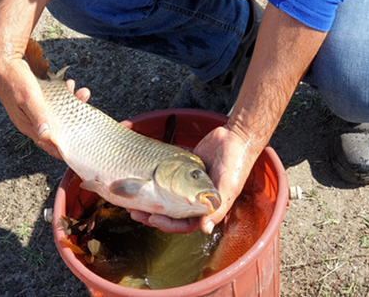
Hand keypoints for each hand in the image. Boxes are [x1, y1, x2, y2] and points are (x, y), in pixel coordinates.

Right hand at [0, 0, 90, 158]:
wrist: (1, 57)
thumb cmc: (13, 78)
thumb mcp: (28, 97)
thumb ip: (38, 116)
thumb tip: (47, 136)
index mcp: (26, 124)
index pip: (48, 144)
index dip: (63, 148)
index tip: (80, 148)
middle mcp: (29, 119)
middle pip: (56, 127)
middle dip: (73, 120)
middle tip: (86, 108)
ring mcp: (32, 109)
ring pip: (56, 112)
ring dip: (69, 104)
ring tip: (80, 92)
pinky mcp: (34, 98)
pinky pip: (52, 101)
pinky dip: (62, 95)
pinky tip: (68, 85)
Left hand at [129, 125, 254, 233]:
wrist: (236, 138)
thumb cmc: (236, 165)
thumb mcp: (228, 188)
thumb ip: (217, 209)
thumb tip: (205, 229)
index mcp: (206, 208)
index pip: (183, 224)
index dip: (167, 224)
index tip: (152, 218)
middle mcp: (195, 199)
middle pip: (170, 213)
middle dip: (151, 214)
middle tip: (134, 212)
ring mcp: (187, 185)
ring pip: (164, 197)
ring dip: (149, 199)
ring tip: (132, 199)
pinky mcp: (182, 171)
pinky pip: (165, 180)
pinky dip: (153, 181)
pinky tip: (140, 179)